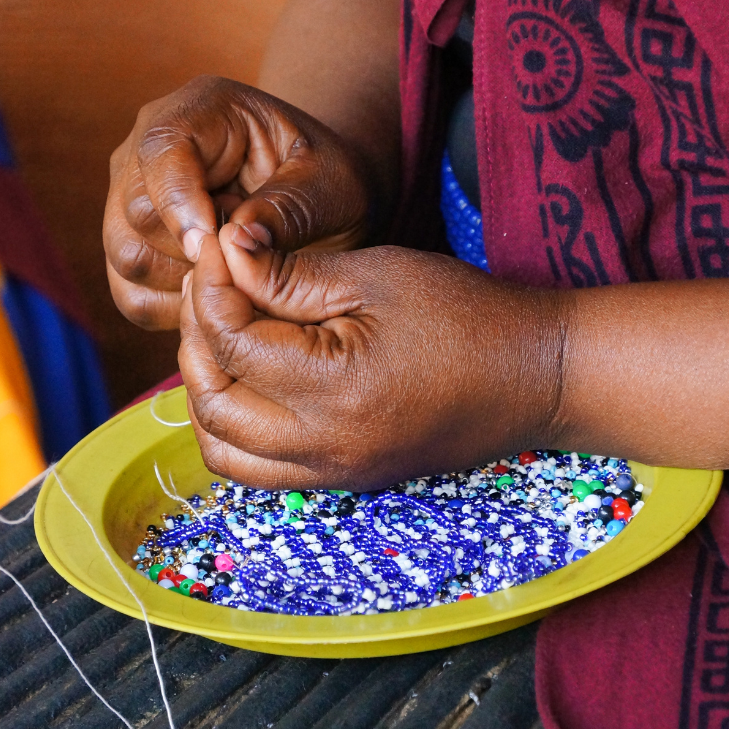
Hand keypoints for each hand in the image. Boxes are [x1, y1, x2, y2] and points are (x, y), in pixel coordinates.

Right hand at [103, 76, 371, 329]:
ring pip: (126, 256)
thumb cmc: (325, 183)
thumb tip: (239, 241)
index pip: (161, 151)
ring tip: (239, 281)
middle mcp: (151, 149)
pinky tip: (217, 300)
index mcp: (202, 112)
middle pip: (136, 211)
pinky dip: (172, 311)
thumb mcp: (331, 187)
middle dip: (192, 254)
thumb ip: (289, 209)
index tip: (215, 249)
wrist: (316, 201)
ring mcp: (133, 197)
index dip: (182, 205)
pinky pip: (132, 294)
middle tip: (249, 267)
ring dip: (183, 285)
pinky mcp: (133, 245)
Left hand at [178, 234, 565, 489]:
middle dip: (195, 338)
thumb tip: (225, 256)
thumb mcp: (376, 275)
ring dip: (206, 391)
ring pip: (225, 450)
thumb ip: (289, 273)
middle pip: (212, 402)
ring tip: (221, 337)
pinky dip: (234, 428)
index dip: (210, 288)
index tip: (216, 248)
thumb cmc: (465, 316)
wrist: (533, 377)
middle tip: (212, 289)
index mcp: (335, 390)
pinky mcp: (343, 479)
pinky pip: (259, 469)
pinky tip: (248, 382)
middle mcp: (325, 448)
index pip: (230, 342)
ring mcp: (334, 473)